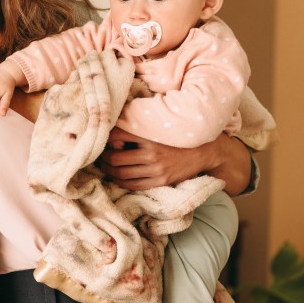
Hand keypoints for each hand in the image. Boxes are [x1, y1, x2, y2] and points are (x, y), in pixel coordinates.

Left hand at [98, 130, 252, 193]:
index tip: (104, 139)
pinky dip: (121, 182)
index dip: (106, 139)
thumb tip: (116, 117)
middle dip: (103, 158)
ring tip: (105, 166)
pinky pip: (133, 185)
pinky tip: (117, 176)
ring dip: (109, 171)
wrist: (205, 150)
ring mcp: (156, 169)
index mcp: (150, 134)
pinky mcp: (160, 181)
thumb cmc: (178, 133)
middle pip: (115, 159)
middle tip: (99, 155)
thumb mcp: (161, 121)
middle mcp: (152, 153)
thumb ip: (140, 119)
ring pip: (121, 174)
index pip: (117, 136)